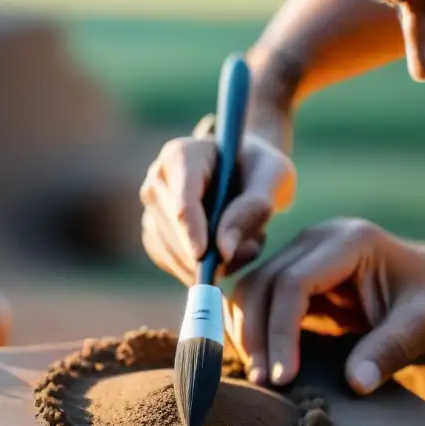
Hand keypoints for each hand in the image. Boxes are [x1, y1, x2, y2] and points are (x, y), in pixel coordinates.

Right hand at [139, 119, 295, 285]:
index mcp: (180, 156)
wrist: (244, 170)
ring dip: (216, 263)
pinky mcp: (156, 238)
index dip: (191, 231)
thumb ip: (252, 209)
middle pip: (174, 233)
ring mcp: (152, 212)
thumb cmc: (259, 167)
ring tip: (248, 241)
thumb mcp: (271, 175)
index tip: (204, 256)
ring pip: (175, 256)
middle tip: (254, 245)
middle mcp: (157, 182)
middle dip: (213, 253)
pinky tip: (230, 250)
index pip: (181, 201)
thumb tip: (223, 252)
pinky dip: (208, 269)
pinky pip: (178, 268)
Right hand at [227, 218, 424, 392]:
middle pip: (262, 283)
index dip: (281, 332)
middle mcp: (318, 240)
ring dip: (248, 333)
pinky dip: (255, 330)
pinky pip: (262, 301)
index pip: (293, 283)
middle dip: (256, 335)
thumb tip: (355, 383)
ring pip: (252, 290)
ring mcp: (305, 256)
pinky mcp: (300, 277)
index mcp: (349, 241)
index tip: (283, 378)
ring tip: (260, 378)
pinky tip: (262, 363)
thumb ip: (392, 348)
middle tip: (264, 385)